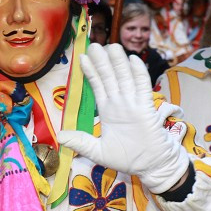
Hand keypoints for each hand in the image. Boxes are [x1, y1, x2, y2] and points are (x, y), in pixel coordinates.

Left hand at [56, 44, 189, 193]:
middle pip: (109, 77)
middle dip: (102, 61)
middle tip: (95, 44)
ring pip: (124, 78)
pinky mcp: (146, 108)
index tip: (82, 57)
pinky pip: (142, 87)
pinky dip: (138, 73)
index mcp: (108, 110)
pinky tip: (132, 60)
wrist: (150, 166)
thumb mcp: (97, 151)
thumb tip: (60, 136)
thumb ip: (80, 142)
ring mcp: (134, 104)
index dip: (91, 71)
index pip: (97, 86)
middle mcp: (120, 103)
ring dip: (118, 62)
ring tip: (111, 46)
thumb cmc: (127, 158)